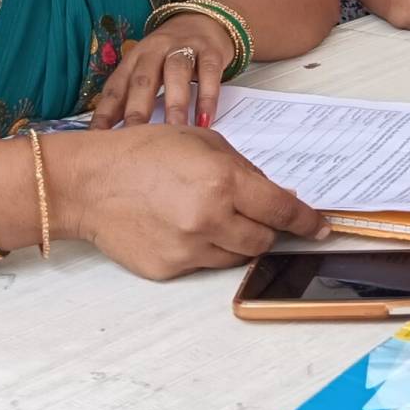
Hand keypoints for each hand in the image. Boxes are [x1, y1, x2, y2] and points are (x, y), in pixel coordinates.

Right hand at [50, 125, 327, 279]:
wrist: (89, 182)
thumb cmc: (143, 151)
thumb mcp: (204, 141)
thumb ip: (243, 170)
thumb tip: (274, 195)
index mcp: (223, 182)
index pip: (281, 211)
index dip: (306, 221)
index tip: (320, 228)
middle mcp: (210, 220)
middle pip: (262, 239)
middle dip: (265, 227)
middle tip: (254, 214)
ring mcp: (188, 249)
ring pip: (235, 256)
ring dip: (235, 239)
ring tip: (208, 213)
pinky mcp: (169, 268)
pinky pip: (203, 263)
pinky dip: (203, 248)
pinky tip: (180, 225)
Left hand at [90, 13, 231, 129]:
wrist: (204, 19)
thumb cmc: (170, 54)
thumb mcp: (147, 69)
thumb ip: (132, 95)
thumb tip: (112, 134)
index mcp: (134, 58)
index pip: (115, 88)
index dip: (105, 113)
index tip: (98, 139)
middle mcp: (156, 49)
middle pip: (143, 80)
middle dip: (137, 111)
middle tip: (135, 139)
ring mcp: (184, 47)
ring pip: (176, 73)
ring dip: (174, 104)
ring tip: (174, 131)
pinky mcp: (211, 50)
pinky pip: (208, 73)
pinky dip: (206, 98)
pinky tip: (204, 121)